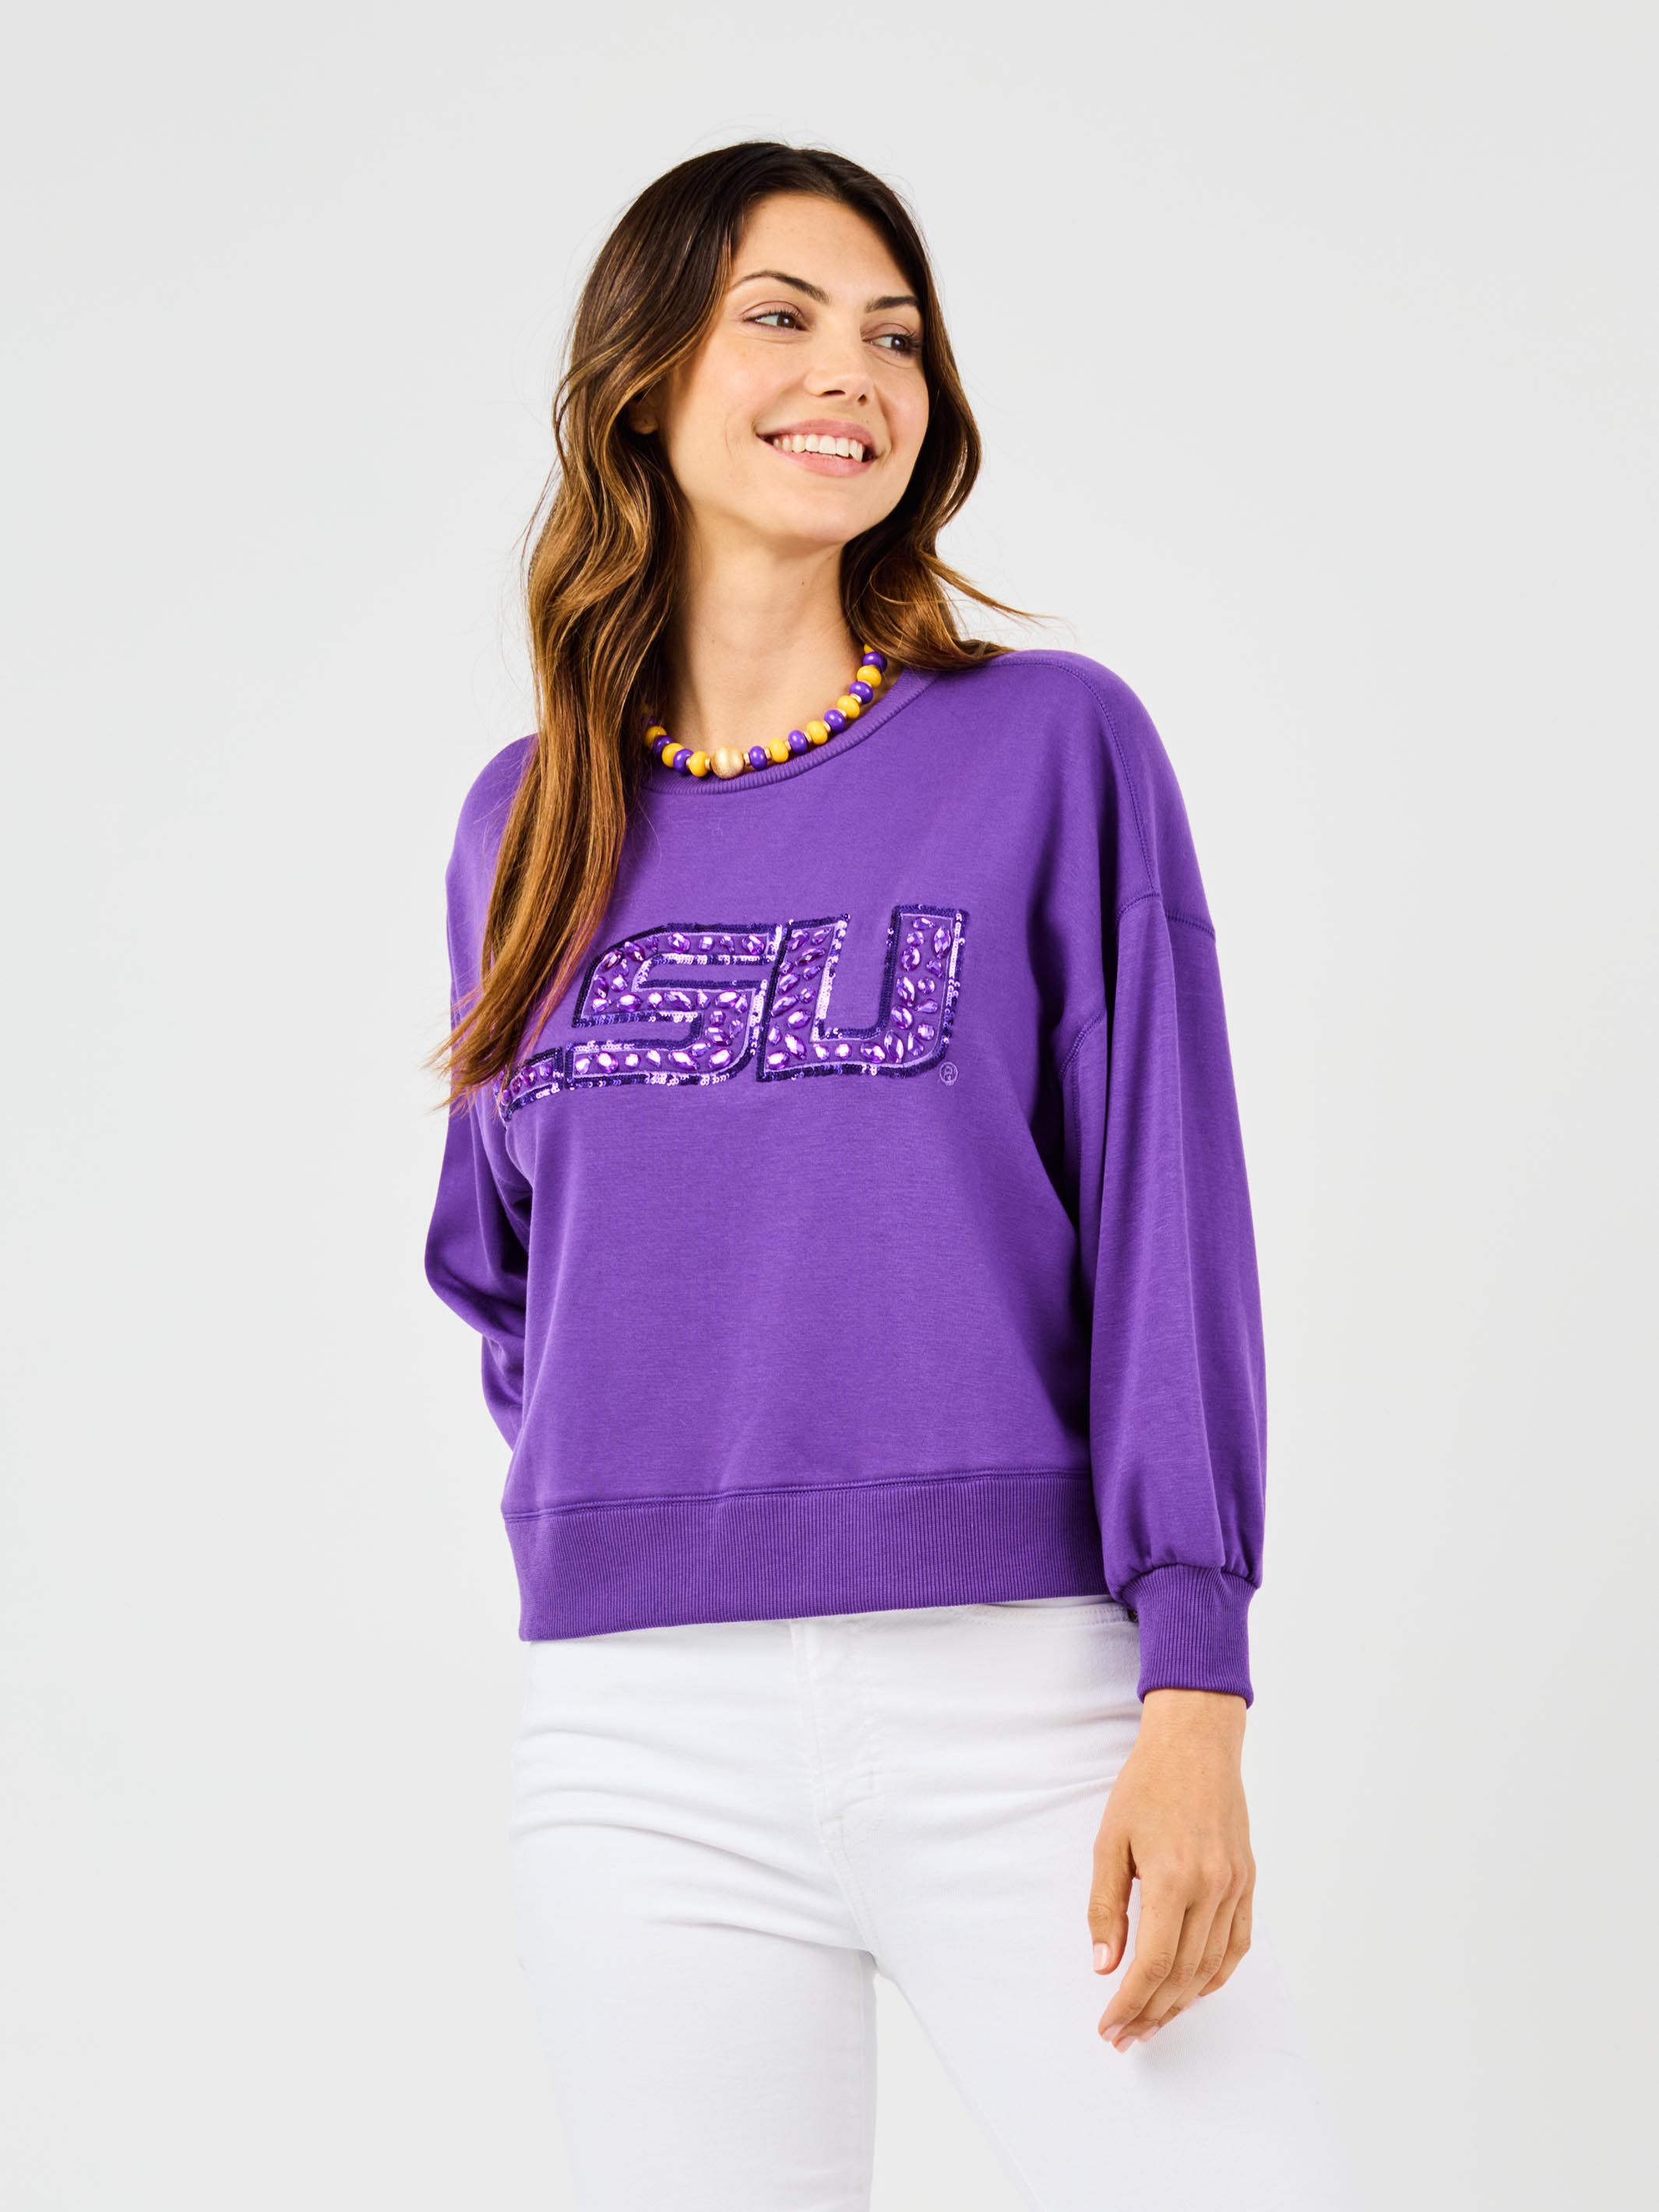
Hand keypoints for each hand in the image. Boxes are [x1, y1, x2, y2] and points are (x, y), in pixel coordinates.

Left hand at [1088, 1688, 1253, 2049]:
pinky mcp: (1247, 1881)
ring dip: (1183, 2003)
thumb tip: (1105, 1965)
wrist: (1196, 1743)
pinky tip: (1193, 1990)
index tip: (1110, 2025)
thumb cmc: (1147, 1785)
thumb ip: (1106, 1906)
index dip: (1131, 2002)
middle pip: (1184, 1974)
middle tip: (1125, 2037)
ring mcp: (1236, 1887)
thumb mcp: (1111, 1841)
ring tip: (1153, 2022)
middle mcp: (1212, 1888)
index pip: (1154, 1964)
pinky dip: (1216, 1975)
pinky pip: (1236, 1944)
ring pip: (1213, 1967)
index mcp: (1174, 1878)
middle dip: (1152, 2013)